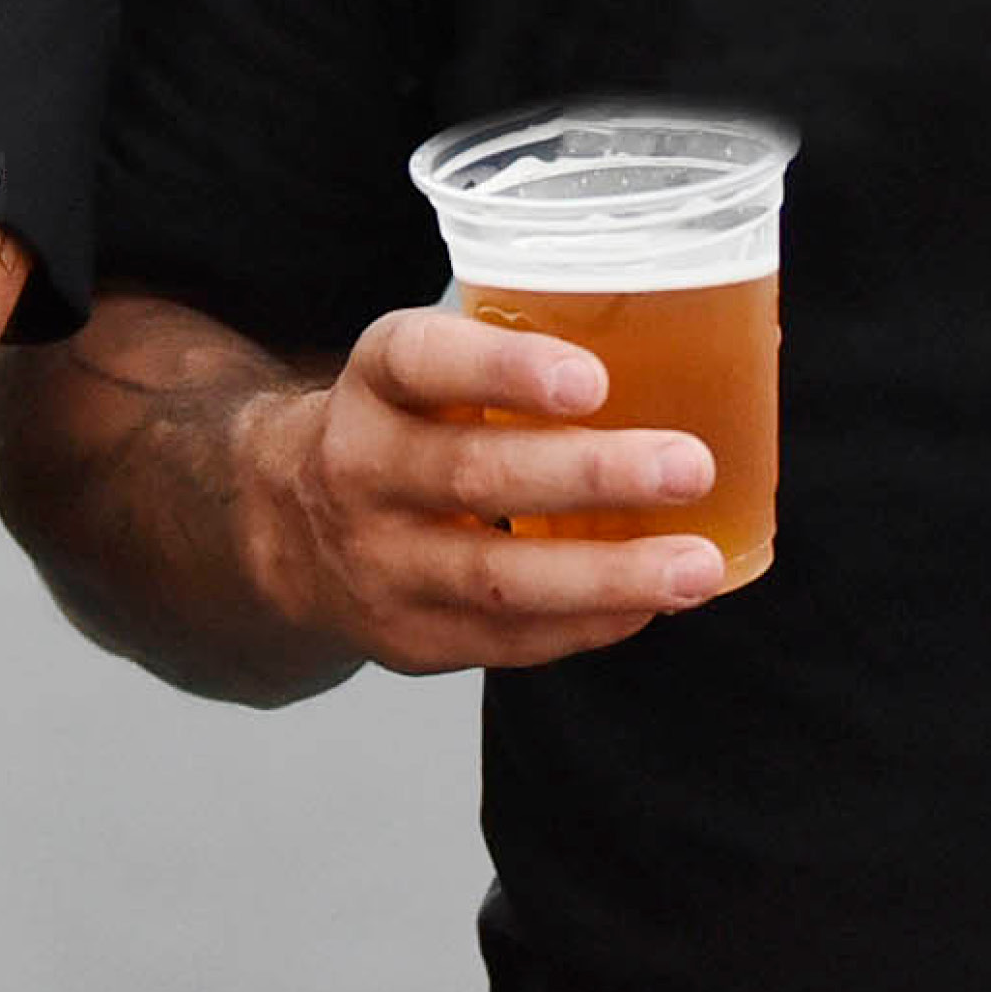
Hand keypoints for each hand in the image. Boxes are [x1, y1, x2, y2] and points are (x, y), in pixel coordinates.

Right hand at [237, 307, 733, 675]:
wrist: (294, 528)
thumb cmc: (407, 429)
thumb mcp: (426, 373)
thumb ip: (514, 364)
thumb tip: (682, 351)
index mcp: (375, 382)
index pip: (423, 363)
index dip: (505, 369)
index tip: (592, 379)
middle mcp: (362, 470)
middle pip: (475, 477)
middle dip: (593, 473)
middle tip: (690, 465)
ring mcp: (381, 564)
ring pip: (498, 577)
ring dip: (609, 573)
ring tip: (696, 565)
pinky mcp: (409, 638)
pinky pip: (508, 640)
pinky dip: (588, 621)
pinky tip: (651, 603)